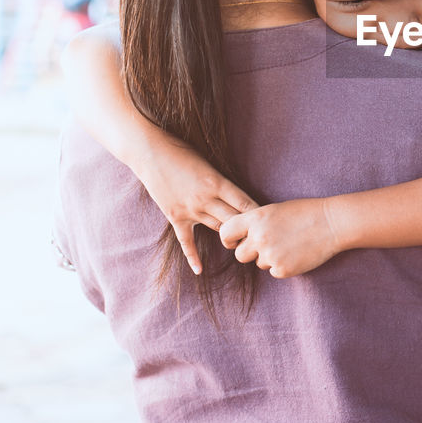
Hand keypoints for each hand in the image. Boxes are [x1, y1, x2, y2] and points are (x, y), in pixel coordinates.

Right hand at [135, 139, 258, 275]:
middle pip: (235, 220)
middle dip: (249, 230)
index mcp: (217, 182)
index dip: (259, 215)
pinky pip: (186, 241)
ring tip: (245, 247)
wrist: (149, 152)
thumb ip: (222, 182)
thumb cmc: (182, 152)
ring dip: (230, 237)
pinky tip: (199, 270)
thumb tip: (240, 196)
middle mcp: (205, 198)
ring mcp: (190, 209)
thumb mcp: (208, 164)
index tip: (272, 222)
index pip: (245, 203)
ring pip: (217, 229)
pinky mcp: (175, 216)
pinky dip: (193, 256)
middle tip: (263, 239)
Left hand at [218, 198, 342, 278]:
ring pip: (259, 264)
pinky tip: (297, 253)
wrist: (332, 223)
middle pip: (240, 255)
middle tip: (270, 244)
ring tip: (290, 244)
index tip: (238, 241)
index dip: (230, 239)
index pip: (225, 233)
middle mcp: (259, 237)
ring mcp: (270, 255)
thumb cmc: (306, 212)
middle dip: (251, 252)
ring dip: (270, 258)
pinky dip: (284, 266)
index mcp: (255, 218)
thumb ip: (256, 223)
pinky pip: (274, 272)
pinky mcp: (283, 269)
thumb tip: (242, 238)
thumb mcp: (275, 210)